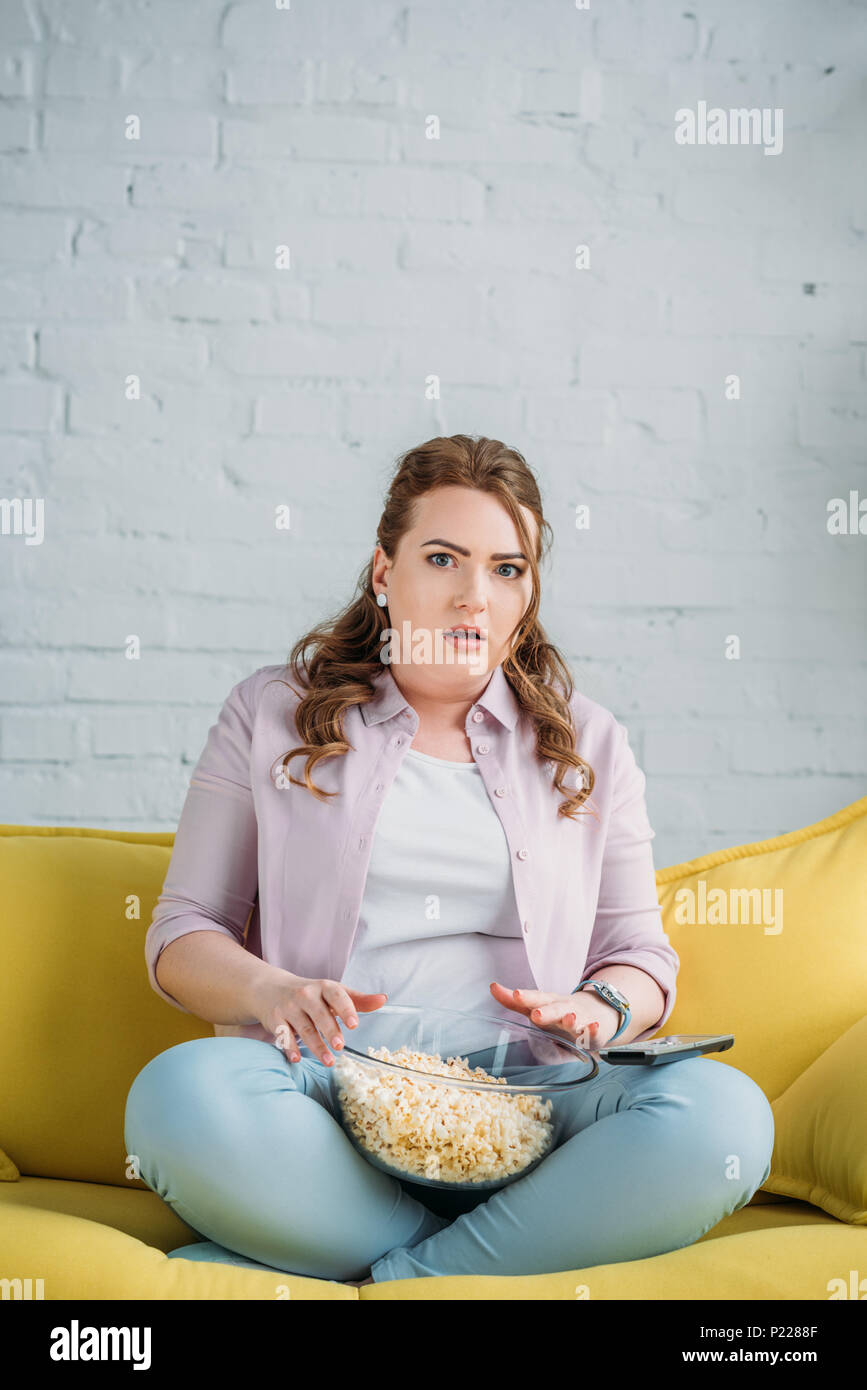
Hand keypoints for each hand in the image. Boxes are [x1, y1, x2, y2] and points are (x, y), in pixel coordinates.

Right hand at [254, 972, 387, 1066]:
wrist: (271, 989)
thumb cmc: (311, 994)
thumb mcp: (334, 993)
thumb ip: (359, 1000)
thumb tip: (383, 1000)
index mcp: (324, 987)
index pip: (336, 995)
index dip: (346, 1009)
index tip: (354, 1024)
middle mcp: (306, 995)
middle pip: (319, 1014)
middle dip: (330, 1030)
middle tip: (341, 1046)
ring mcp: (289, 1007)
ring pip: (304, 1028)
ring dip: (316, 1046)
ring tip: (329, 1061)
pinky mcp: (275, 1019)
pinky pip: (283, 1035)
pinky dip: (289, 1047)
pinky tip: (296, 1059)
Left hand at [489, 980, 619, 1049]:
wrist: (594, 1013)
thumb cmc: (558, 1012)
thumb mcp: (537, 1005)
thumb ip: (513, 1001)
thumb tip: (492, 987)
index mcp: (548, 1003)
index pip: (536, 998)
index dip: (526, 997)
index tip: (516, 994)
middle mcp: (564, 1009)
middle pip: (555, 1009)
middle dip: (547, 1012)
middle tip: (537, 1015)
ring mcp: (580, 1019)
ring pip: (576, 1020)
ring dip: (572, 1019)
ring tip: (570, 1019)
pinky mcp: (593, 1032)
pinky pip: (594, 1032)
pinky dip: (594, 1030)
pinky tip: (593, 1027)